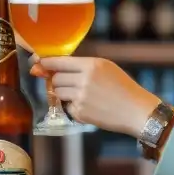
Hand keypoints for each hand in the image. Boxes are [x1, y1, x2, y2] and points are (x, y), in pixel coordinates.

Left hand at [30, 55, 161, 136]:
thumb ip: (81, 66)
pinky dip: (73, 106)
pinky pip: (67, 107)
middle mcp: (84, 80)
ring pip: (57, 92)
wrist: (137, 111)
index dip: (45, 62)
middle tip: (69, 83)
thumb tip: (54, 68)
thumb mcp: (105, 68)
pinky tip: (89, 106)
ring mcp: (81, 97)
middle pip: (56, 78)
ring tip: (81, 94)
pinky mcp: (80, 113)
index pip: (59, 61)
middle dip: (57, 80)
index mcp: (91, 65)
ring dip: (63, 93)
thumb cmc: (122, 87)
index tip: (36, 63)